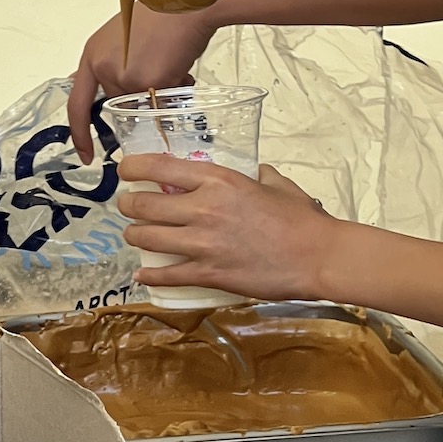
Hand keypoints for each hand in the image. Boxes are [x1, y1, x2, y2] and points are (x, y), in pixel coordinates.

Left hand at [68, 5, 221, 161]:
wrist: (184, 2)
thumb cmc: (161, 14)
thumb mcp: (124, 36)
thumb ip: (116, 61)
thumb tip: (119, 89)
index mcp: (93, 55)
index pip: (77, 104)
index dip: (79, 132)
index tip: (83, 154)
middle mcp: (102, 68)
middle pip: (118, 102)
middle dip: (140, 94)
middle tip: (160, 72)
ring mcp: (123, 77)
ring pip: (142, 103)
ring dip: (159, 92)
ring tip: (172, 65)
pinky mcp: (147, 82)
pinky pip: (162, 101)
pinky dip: (175, 90)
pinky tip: (181, 68)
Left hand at [118, 157, 333, 299]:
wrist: (316, 256)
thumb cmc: (301, 218)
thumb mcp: (275, 183)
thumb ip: (256, 175)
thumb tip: (253, 173)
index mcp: (218, 180)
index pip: (158, 166)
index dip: (133, 167)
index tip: (126, 170)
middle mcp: (203, 208)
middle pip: (142, 205)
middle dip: (128, 204)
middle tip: (129, 205)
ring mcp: (202, 244)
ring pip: (146, 238)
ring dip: (135, 236)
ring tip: (137, 234)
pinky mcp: (208, 274)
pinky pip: (166, 275)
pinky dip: (149, 275)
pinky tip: (142, 274)